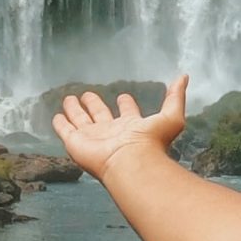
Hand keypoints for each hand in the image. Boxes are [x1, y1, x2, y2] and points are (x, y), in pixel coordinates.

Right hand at [52, 75, 189, 184]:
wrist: (131, 164)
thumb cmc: (152, 143)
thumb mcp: (171, 116)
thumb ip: (176, 97)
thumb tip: (184, 77)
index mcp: (131, 127)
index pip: (127, 112)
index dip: (126, 104)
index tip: (124, 96)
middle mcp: (111, 132)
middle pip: (100, 115)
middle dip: (95, 104)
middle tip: (89, 94)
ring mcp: (92, 138)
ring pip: (81, 120)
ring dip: (76, 110)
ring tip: (70, 99)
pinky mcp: (76, 143)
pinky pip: (65, 131)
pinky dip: (60, 124)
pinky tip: (56, 117)